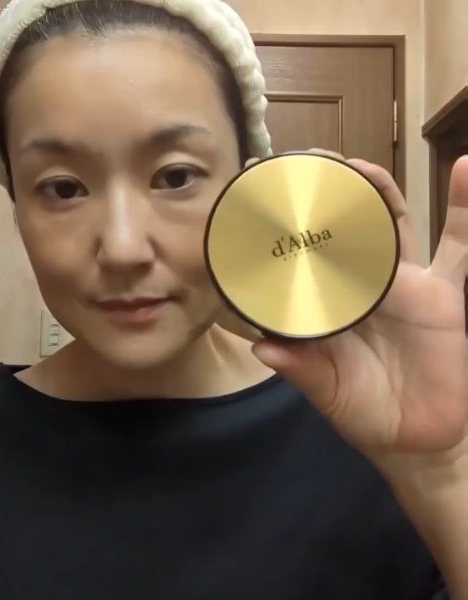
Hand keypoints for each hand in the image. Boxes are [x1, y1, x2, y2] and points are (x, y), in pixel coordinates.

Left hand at [249, 151, 467, 458]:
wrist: (417, 438)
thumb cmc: (364, 411)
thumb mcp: (327, 392)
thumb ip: (300, 370)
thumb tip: (262, 349)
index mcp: (327, 305)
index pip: (302, 257)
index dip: (283, 229)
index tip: (259, 199)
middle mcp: (359, 286)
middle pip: (342, 228)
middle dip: (325, 194)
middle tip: (304, 165)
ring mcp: (401, 284)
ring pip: (389, 225)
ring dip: (374, 190)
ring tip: (356, 166)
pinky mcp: (442, 294)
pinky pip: (459, 247)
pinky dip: (464, 206)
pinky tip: (463, 167)